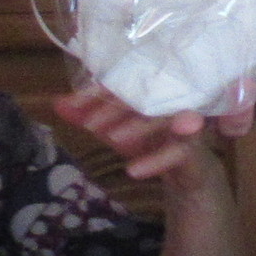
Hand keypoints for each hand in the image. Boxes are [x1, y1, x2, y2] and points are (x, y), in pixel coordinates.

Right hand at [53, 40, 255, 179]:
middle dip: (225, 114)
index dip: (166, 152)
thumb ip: (111, 90)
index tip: (147, 157)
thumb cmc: (198, 47)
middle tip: (216, 102)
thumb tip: (60, 105)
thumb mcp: (149, 65)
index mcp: (197, 115)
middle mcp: (232, 114)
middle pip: (229, 127)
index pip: (179, 142)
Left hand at [54, 84, 215, 184]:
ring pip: (168, 119)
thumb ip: (90, 117)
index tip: (72, 103)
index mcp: (155, 92)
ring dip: (141, 127)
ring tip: (114, 139)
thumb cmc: (153, 141)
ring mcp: (190, 125)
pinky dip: (156, 160)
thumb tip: (57, 102)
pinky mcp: (198, 150)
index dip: (99, 92)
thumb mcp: (117, 129)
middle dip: (119, 107)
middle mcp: (175, 102)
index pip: (127, 83)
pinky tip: (133, 170)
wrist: (190, 173)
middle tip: (91, 123)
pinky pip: (180, 152)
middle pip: (150, 95)